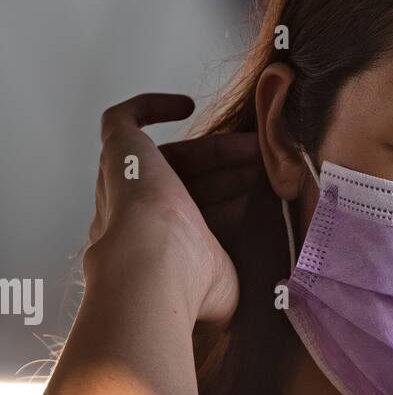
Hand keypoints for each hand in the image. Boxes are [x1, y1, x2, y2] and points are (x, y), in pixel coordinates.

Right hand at [85, 93, 253, 323]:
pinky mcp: (117, 153)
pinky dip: (150, 107)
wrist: (154, 268)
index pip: (199, 216)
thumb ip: (242, 276)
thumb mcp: (229, 282)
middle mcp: (135, 219)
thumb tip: (272, 289)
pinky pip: (122, 121)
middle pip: (188, 184)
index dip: (234, 200)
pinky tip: (185, 106)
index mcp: (158, 251)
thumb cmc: (191, 285)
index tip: (268, 190)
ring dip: (215, 149)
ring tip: (259, 144)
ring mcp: (123, 185)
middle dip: (232, 172)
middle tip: (269, 162)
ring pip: (169, 157)